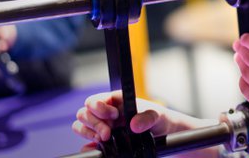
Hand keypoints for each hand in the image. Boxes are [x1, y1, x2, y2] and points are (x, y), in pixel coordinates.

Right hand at [72, 91, 218, 155]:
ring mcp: (105, 127)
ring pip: (82, 126)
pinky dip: (89, 146)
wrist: (167, 135)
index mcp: (117, 101)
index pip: (96, 100)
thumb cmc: (162, 120)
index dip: (99, 107)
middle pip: (84, 113)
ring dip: (89, 133)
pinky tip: (100, 148)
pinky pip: (87, 143)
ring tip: (105, 139)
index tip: (113, 116)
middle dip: (93, 123)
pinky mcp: (104, 142)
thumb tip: (134, 124)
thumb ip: (147, 118)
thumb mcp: (158, 116)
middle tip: (108, 133)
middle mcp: (108, 112)